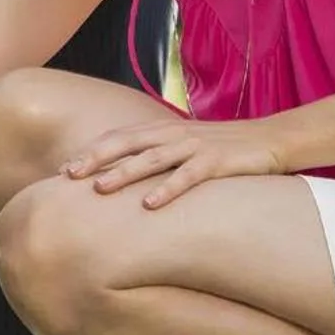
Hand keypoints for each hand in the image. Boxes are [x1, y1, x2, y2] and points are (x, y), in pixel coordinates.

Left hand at [63, 118, 286, 208]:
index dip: (90, 151)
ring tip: (99, 188)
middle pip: (125, 143)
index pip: (117, 137)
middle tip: (68, 175)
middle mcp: (173, 134)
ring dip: (123, 173)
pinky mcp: (217, 161)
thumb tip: (125, 178)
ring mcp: (194, 146)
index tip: (63, 169)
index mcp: (161, 129)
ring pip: (151, 159)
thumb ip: (157, 157)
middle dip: (94, 158)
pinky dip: (168, 189)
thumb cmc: (222, 149)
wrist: (271, 138)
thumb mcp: (184, 148)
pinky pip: (188, 176)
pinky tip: (150, 205)